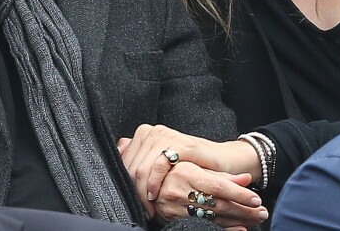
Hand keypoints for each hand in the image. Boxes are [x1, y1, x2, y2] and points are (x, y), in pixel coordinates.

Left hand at [119, 124, 265, 224]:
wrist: (220, 162)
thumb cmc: (189, 163)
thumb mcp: (160, 159)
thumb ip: (140, 154)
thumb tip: (119, 148)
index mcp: (145, 133)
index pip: (124, 160)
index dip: (124, 183)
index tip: (131, 199)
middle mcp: (153, 131)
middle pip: (130, 166)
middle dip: (133, 191)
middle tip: (141, 208)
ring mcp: (167, 135)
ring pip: (142, 168)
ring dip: (143, 193)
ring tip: (149, 207)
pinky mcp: (181, 144)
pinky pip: (159, 165)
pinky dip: (155, 184)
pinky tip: (156, 196)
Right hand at [153, 162, 267, 227]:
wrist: (147, 183)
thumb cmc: (173, 171)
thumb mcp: (195, 166)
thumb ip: (220, 174)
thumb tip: (246, 178)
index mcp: (186, 172)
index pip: (217, 185)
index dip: (238, 193)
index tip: (255, 198)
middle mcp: (180, 191)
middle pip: (217, 204)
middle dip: (243, 209)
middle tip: (261, 211)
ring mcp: (177, 208)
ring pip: (213, 217)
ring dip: (237, 220)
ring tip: (255, 219)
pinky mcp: (174, 220)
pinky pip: (202, 227)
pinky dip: (224, 229)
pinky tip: (239, 229)